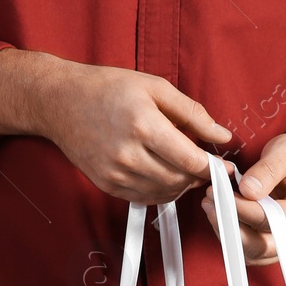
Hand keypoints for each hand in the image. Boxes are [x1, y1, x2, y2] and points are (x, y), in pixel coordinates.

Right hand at [0, 49, 230, 203]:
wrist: (60, 101)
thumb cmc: (108, 88)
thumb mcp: (155, 87)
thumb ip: (192, 113)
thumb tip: (223, 136)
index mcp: (143, 125)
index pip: (190, 160)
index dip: (213, 167)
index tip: (225, 166)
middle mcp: (128, 154)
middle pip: (180, 180)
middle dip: (199, 176)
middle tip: (206, 165)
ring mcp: (116, 173)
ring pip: (164, 193)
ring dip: (182, 185)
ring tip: (184, 166)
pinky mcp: (107, 185)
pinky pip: (145, 198)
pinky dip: (162, 190)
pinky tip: (164, 173)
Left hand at [201, 132, 285, 265]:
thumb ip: (269, 168)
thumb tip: (247, 190)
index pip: (271, 220)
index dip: (242, 210)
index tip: (220, 193)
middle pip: (260, 245)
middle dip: (230, 224)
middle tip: (211, 200)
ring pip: (252, 253)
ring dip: (227, 232)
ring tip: (212, 204)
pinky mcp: (276, 248)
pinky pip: (250, 251)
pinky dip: (232, 236)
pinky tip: (221, 214)